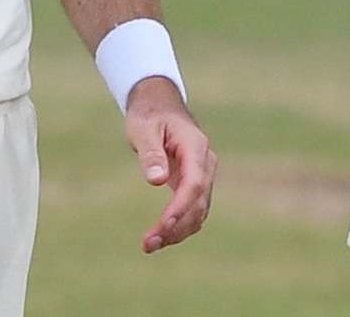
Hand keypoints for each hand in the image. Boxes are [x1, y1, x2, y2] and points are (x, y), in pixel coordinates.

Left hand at [124, 77, 215, 253]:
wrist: (159, 104)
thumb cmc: (149, 115)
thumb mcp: (144, 129)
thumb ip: (151, 153)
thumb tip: (156, 180)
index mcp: (195, 146)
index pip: (195, 183)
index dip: (181, 207)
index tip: (162, 225)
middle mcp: (205, 163)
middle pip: (199, 203)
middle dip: (176, 226)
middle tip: (147, 244)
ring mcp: (203, 174)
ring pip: (198, 211)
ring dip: (177, 231)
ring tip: (149, 245)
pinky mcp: (194, 183)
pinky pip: (193, 209)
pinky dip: (179, 225)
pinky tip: (159, 236)